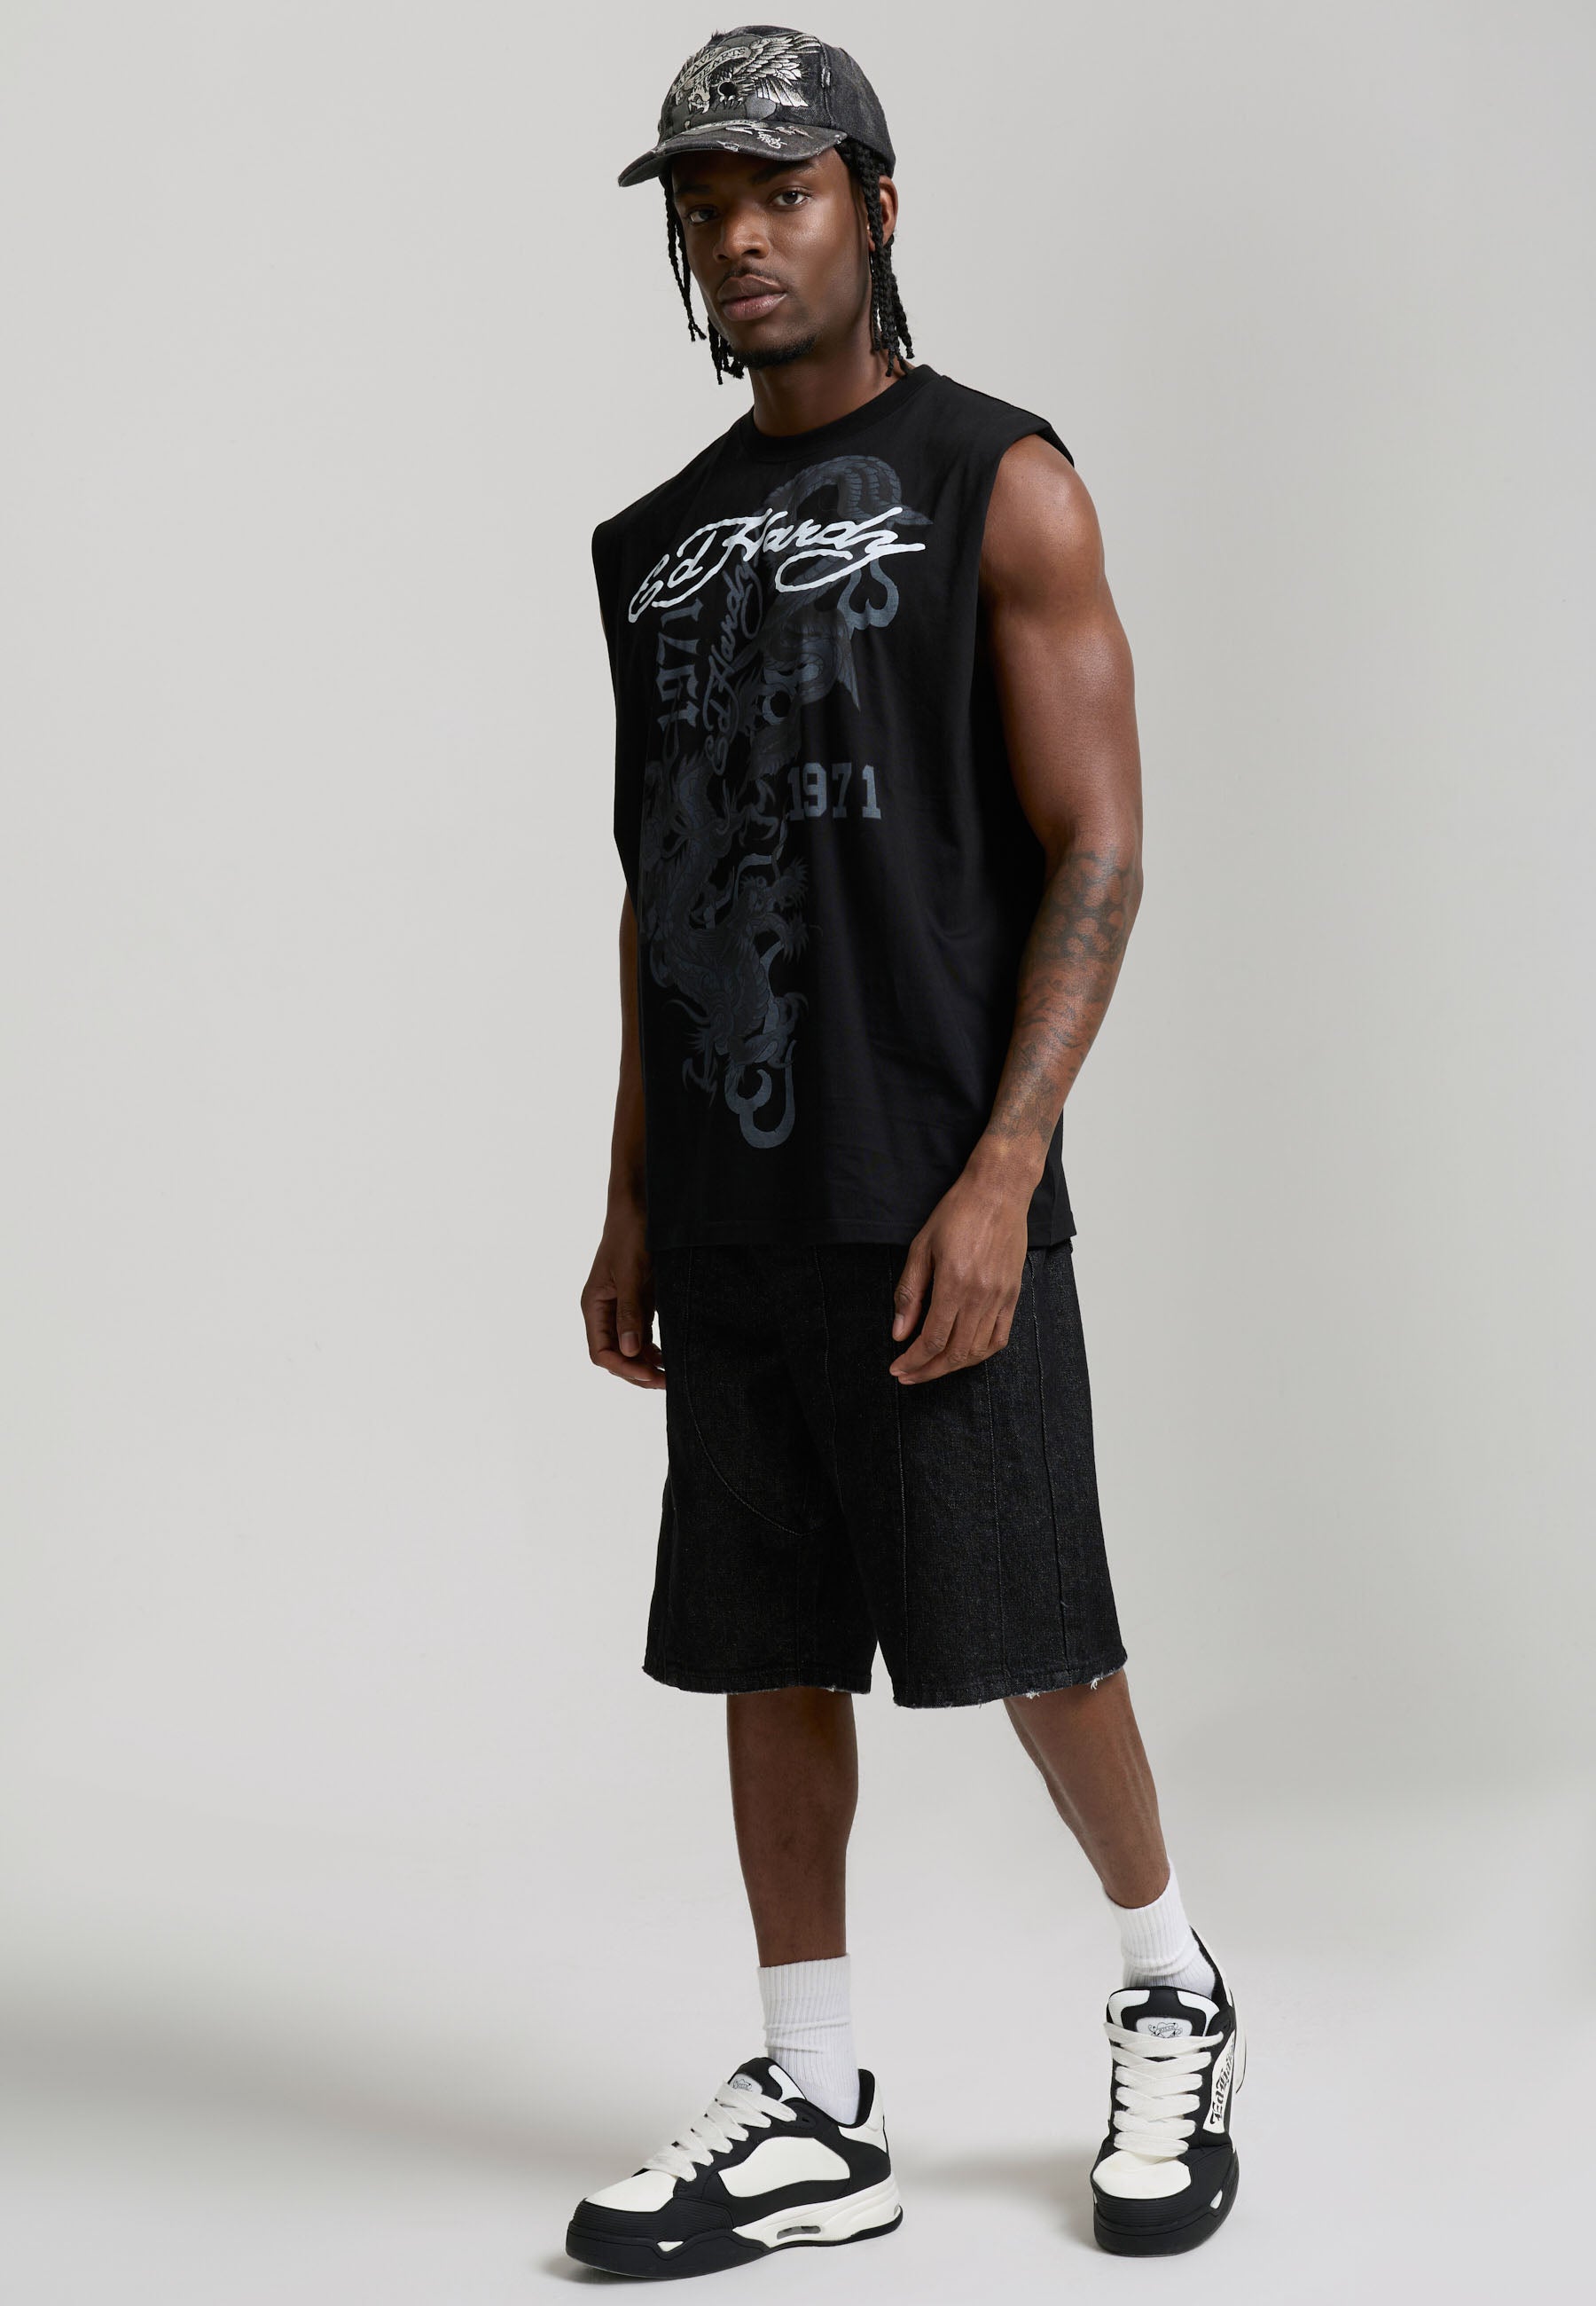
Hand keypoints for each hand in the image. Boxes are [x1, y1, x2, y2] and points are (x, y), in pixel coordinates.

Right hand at [580, 1199, 665, 1389]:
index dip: (623, 1368)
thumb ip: (630, 1312)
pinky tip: (668, 1356)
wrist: (640, 1206)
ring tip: (671, 1375)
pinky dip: (653, 1348)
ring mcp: (621, 1307)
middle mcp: (604, 1311)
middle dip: (637, 1371)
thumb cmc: (630, 1234)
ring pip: (629, 1348)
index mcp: (594, 1305)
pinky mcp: (638, 1301)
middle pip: (615, 1355)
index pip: (601, 1352)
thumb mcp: (631, 1273)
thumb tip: (628, 1352)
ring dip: (647, 1363)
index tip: (649, 1375)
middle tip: (667, 1381)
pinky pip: (642, 1334)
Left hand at [888, 1153, 1032, 1384]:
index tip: (897, 1369)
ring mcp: (1001, 1297)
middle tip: (908, 1376)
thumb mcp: (921, 1247)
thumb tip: (899, 1332)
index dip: (912, 1361)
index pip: (932, 1339)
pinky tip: (964, 1355)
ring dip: (953, 1366)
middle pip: (955, 1352)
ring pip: (978, 1350)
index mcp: (955, 1284)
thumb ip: (910, 1293)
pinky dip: (980, 1353)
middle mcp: (981, 1296)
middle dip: (928, 1370)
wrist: (998, 1192)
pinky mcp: (1013, 1295)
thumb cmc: (957, 1214)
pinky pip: (1000, 1337)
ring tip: (932, 1368)